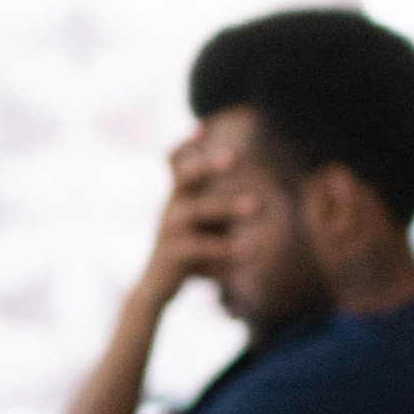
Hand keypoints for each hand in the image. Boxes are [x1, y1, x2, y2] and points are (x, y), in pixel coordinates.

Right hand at [136, 133, 257, 306]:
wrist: (155, 287)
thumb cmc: (187, 249)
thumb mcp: (201, 224)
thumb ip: (218, 204)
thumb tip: (254, 189)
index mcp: (178, 196)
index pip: (173, 162)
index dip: (185, 144)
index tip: (202, 127)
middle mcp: (171, 207)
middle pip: (184, 177)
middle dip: (207, 165)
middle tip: (235, 157)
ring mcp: (169, 230)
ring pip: (196, 211)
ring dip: (228, 205)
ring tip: (258, 206)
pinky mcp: (173, 255)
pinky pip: (201, 247)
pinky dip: (226, 247)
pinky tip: (251, 248)